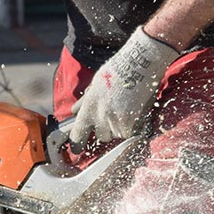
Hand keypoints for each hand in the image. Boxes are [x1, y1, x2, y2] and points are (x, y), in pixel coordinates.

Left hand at [69, 26, 178, 146]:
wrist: (140, 64)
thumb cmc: (117, 71)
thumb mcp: (95, 84)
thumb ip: (85, 101)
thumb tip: (74, 111)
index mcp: (89, 107)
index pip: (78, 134)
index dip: (77, 144)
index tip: (77, 150)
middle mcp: (101, 117)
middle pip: (102, 137)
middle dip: (108, 129)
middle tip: (115, 113)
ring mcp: (117, 122)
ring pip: (118, 135)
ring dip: (122, 127)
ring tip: (127, 107)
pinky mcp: (133, 123)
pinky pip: (132, 133)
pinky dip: (135, 125)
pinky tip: (136, 109)